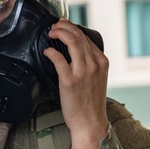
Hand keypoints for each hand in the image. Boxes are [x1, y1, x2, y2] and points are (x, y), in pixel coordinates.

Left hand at [43, 19, 108, 143]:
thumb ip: (90, 63)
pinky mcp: (70, 81)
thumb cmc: (90, 103)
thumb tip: (74, 50)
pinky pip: (58, 59)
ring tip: (51, 33)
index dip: (72, 28)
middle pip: (78, 35)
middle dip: (64, 26)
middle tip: (54, 26)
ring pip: (72, 42)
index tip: (63, 25)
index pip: (86, 37)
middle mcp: (94, 64)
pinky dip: (51, 52)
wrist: (90, 122)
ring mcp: (83, 72)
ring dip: (59, 33)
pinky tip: (47, 51)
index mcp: (102, 62)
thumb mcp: (97, 78)